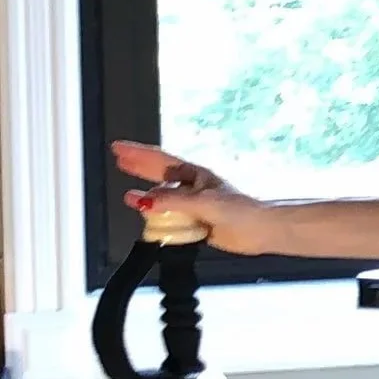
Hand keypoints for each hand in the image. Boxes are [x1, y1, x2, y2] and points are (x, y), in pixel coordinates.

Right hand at [111, 140, 280, 255]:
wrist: (260, 231)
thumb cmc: (240, 210)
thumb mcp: (202, 202)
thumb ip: (171, 202)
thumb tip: (142, 201)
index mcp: (195, 175)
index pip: (161, 160)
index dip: (138, 153)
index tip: (119, 147)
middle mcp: (192, 187)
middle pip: (159, 174)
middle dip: (138, 167)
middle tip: (119, 159)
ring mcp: (193, 205)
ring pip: (163, 199)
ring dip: (146, 198)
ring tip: (128, 197)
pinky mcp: (195, 223)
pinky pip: (170, 219)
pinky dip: (158, 219)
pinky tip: (149, 221)